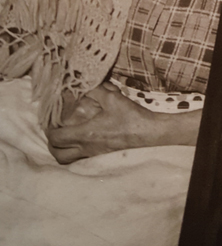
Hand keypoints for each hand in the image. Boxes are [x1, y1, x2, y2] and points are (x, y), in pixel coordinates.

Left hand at [46, 82, 200, 163]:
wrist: (149, 134)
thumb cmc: (131, 117)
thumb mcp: (112, 98)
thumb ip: (94, 90)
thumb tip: (82, 85)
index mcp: (86, 133)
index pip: (56, 138)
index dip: (49, 130)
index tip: (50, 121)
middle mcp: (87, 147)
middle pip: (58, 154)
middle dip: (52, 144)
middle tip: (54, 132)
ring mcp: (94, 154)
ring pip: (68, 160)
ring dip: (62, 151)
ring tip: (65, 140)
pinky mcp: (102, 157)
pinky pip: (81, 159)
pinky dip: (75, 153)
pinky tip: (82, 141)